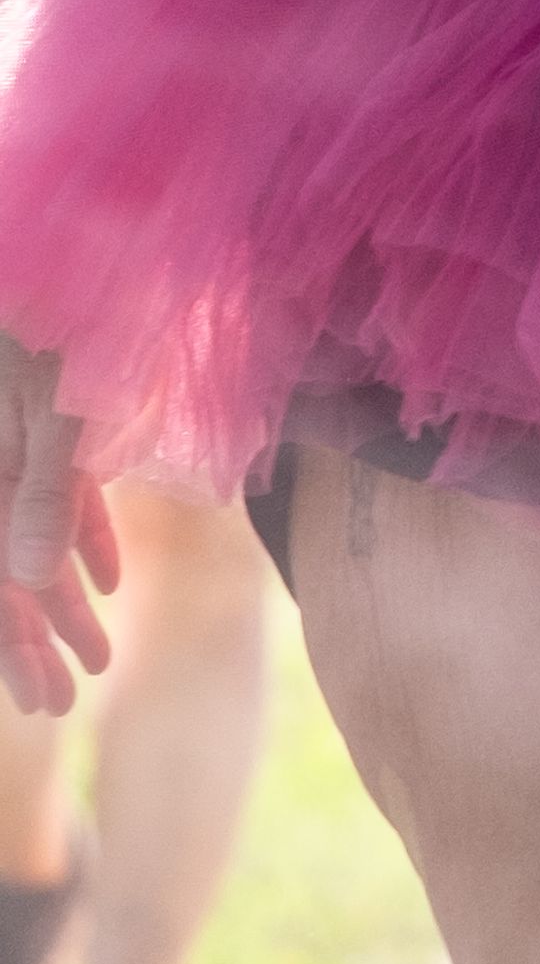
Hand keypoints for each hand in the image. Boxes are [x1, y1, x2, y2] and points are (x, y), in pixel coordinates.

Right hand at [0, 337, 114, 716]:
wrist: (48, 261)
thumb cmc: (50, 333)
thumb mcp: (50, 413)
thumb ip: (42, 491)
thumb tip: (32, 579)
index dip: (16, 649)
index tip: (45, 702)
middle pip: (5, 578)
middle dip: (35, 642)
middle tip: (65, 703)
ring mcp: (15, 454)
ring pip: (32, 544)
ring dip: (62, 602)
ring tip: (98, 654)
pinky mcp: (43, 428)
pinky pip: (56, 497)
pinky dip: (79, 539)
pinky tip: (106, 580)